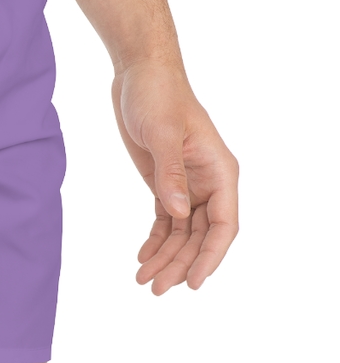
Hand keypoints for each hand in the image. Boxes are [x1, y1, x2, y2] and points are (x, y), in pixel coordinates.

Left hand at [111, 61, 238, 294]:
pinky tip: (143, 256)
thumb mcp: (163, 133)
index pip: (223, 225)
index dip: (210, 257)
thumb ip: (171, 173)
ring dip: (165, 257)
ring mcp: (187, 184)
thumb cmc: (158, 96)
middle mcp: (209, 183)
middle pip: (200, 236)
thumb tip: (178, 213)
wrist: (140, 74)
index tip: (192, 282)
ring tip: (143, 280)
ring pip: (182, 232)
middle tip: (155, 289)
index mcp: (221, 172)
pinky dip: (156, 239)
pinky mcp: (165, 181)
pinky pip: (166, 220)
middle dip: (180, 263)